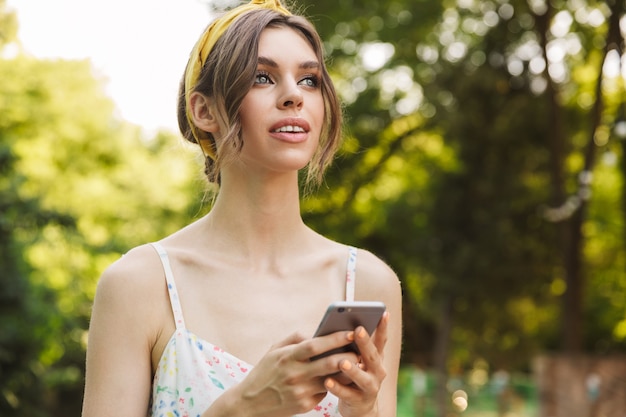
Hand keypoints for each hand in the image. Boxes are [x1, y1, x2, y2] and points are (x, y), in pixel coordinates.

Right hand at [228, 331, 358, 416]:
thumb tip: (316, 333)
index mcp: (288, 357)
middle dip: (349, 355)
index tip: (351, 332)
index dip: (335, 338)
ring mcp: (300, 391)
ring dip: (346, 371)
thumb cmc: (264, 372)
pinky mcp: (304, 405)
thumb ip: (295, 338)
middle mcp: (295, 374)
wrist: (249, 404)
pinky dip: (331, 384)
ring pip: (332, 379)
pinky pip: (324, 392)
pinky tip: (336, 378)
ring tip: (356, 363)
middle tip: (361, 349)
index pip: (316, 345)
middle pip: (329, 363)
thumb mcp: (274, 350)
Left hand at [324, 311, 389, 416]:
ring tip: (342, 362)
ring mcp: (370, 387)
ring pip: (362, 378)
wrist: (360, 407)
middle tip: (358, 330)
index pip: (381, 340)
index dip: (383, 327)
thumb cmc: (356, 375)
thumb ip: (356, 345)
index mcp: (376, 358)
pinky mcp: (359, 401)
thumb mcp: (360, 360)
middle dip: (365, 343)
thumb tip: (343, 322)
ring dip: (352, 370)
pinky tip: (327, 381)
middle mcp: (377, 371)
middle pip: (372, 356)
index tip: (383, 312)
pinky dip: (337, 388)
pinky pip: (347, 394)